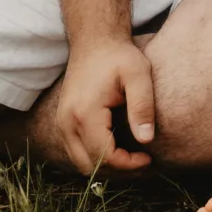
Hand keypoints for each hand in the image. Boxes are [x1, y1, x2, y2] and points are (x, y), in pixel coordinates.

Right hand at [56, 37, 154, 173]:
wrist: (93, 40)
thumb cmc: (118, 55)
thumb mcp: (138, 74)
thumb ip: (142, 105)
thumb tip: (146, 140)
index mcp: (84, 113)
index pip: (104, 157)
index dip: (128, 164)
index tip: (149, 157)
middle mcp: (67, 123)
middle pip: (90, 166)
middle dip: (119, 171)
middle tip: (143, 162)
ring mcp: (62, 124)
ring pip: (82, 163)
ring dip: (107, 166)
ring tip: (133, 158)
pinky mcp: (64, 122)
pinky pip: (78, 152)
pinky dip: (97, 157)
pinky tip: (119, 148)